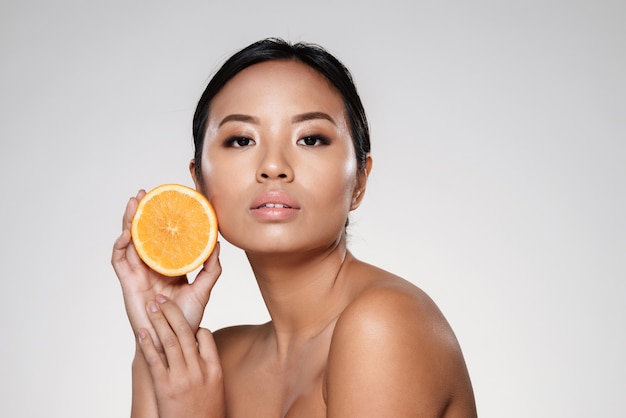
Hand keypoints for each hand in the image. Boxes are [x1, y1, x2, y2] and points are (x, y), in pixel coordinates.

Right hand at [111, 190, 220, 348]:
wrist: (173, 342)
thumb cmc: (186, 320)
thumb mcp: (203, 290)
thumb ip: (211, 269)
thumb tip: (217, 244)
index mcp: (167, 265)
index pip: (162, 237)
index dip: (161, 219)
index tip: (167, 200)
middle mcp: (151, 266)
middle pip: (142, 234)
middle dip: (141, 213)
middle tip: (144, 193)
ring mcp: (137, 273)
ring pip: (129, 241)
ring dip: (128, 221)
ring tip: (134, 203)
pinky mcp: (127, 283)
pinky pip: (120, 260)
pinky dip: (121, 245)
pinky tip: (127, 233)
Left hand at [139, 295, 224, 417]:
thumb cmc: (206, 415)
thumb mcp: (215, 388)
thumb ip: (209, 366)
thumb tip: (199, 348)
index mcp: (214, 369)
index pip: (205, 336)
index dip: (194, 326)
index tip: (186, 322)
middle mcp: (198, 370)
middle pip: (185, 333)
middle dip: (172, 312)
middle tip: (162, 299)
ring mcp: (181, 378)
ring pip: (170, 341)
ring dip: (159, 321)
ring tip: (151, 307)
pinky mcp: (165, 387)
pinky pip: (155, 360)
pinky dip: (148, 343)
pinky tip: (142, 331)